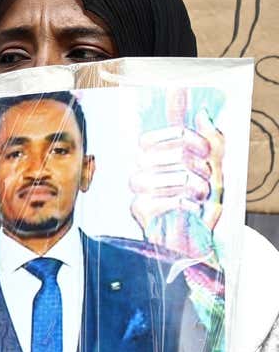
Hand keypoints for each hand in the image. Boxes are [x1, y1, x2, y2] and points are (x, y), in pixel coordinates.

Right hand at [131, 108, 225, 252]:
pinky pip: (170, 199)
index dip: (183, 138)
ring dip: (198, 187)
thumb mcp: (213, 166)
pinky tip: (193, 210)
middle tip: (208, 178)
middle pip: (172, 154)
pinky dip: (189, 205)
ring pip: (176, 176)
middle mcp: (139, 170)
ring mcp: (138, 190)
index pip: (151, 137)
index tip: (204, 150)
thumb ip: (211, 139)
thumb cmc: (201, 201)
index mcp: (152, 157)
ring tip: (201, 196)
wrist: (198, 236)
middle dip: (199, 166)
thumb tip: (203, 114)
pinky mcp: (140, 209)